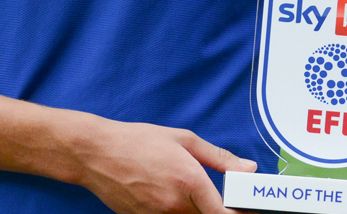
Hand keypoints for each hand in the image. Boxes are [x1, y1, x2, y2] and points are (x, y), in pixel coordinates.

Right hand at [72, 117, 257, 213]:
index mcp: (189, 180)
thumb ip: (219, 158)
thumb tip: (248, 168)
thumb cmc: (138, 141)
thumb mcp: (183, 140)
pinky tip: (169, 196)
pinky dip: (177, 213)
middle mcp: (174, 204)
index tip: (250, 211)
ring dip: (197, 212)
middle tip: (224, 200)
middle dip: (219, 212)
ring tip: (189, 192)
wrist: (96, 154)